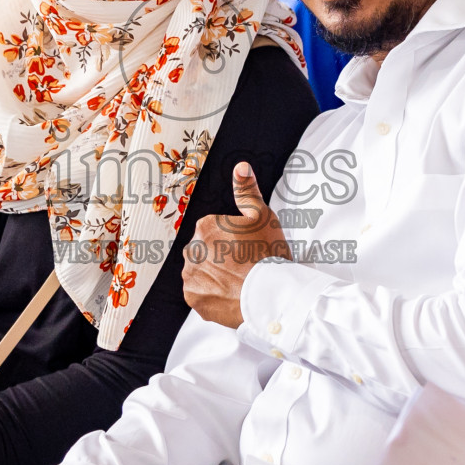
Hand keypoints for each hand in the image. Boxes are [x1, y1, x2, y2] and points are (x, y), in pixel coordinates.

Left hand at [183, 162, 286, 328]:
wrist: (273, 294)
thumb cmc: (269, 253)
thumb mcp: (262, 215)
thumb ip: (247, 190)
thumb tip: (241, 167)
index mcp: (205, 226)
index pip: (214, 232)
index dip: (233, 241)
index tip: (247, 249)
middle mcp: (192, 249)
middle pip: (206, 251)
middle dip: (221, 258)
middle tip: (245, 267)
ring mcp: (191, 276)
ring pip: (202, 273)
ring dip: (215, 276)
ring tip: (239, 282)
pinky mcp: (194, 298)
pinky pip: (201, 294)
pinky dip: (213, 295)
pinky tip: (231, 294)